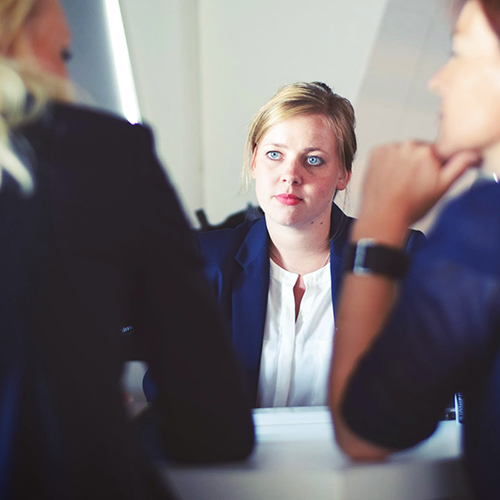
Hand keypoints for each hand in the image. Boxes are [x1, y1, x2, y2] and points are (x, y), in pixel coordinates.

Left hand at [358, 141, 479, 230]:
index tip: (427, 178)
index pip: (436, 152)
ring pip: (401, 152)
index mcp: (427, 151)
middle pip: (418, 150)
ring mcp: (389, 149)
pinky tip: (388, 178)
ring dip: (401, 162)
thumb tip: (471, 154)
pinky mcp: (375, 153)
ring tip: (399, 183)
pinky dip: (386, 163)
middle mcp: (408, 146)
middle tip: (412, 184)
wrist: (383, 216)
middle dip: (417, 164)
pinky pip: (385, 153)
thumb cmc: (410, 206)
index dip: (433, 166)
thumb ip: (459, 166)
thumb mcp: (442, 188)